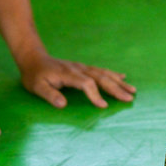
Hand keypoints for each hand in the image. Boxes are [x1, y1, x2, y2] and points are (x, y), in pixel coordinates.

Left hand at [20, 55, 135, 108]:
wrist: (33, 58)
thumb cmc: (34, 75)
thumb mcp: (37, 87)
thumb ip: (50, 95)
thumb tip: (63, 105)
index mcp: (68, 74)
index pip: (86, 83)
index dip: (95, 95)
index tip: (103, 106)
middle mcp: (78, 69)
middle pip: (101, 78)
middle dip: (116, 88)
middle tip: (129, 98)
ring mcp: (82, 67)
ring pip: (104, 73)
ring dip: (118, 82)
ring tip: (132, 90)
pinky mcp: (83, 68)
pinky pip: (101, 70)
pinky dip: (113, 74)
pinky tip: (123, 77)